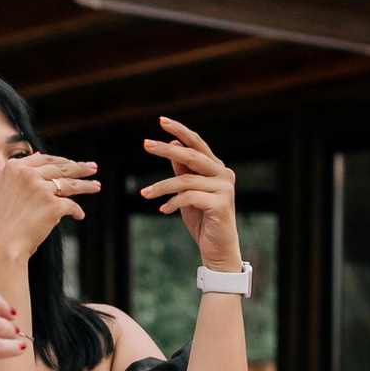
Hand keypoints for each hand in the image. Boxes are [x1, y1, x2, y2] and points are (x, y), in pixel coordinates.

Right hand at [0, 152, 97, 262]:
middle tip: (93, 168)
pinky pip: (71, 206)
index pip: (44, 160)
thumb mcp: (4, 188)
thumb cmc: (3, 221)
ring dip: (86, 185)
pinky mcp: (53, 205)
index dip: (61, 161)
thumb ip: (20, 173)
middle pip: (60, 168)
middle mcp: (27, 174)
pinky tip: (80, 216)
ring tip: (97, 186)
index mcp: (14, 167)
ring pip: (70, 184)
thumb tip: (38, 154)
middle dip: (79, 168)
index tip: (72, 163)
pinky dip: (77, 212)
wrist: (2, 243)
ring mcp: (41, 189)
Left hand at [139, 117, 240, 269]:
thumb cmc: (203, 220)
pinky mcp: (221, 204)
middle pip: (191, 156)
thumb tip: (173, 145)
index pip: (197, 143)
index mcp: (217, 168)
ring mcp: (225, 189)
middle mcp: (224, 174)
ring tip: (144, 193)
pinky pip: (189, 197)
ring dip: (161, 186)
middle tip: (146, 144)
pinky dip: (172, 202)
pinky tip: (163, 209)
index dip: (180, 131)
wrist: (218, 249)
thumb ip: (183, 170)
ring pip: (186, 180)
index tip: (161, 121)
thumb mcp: (187, 192)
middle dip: (166, 149)